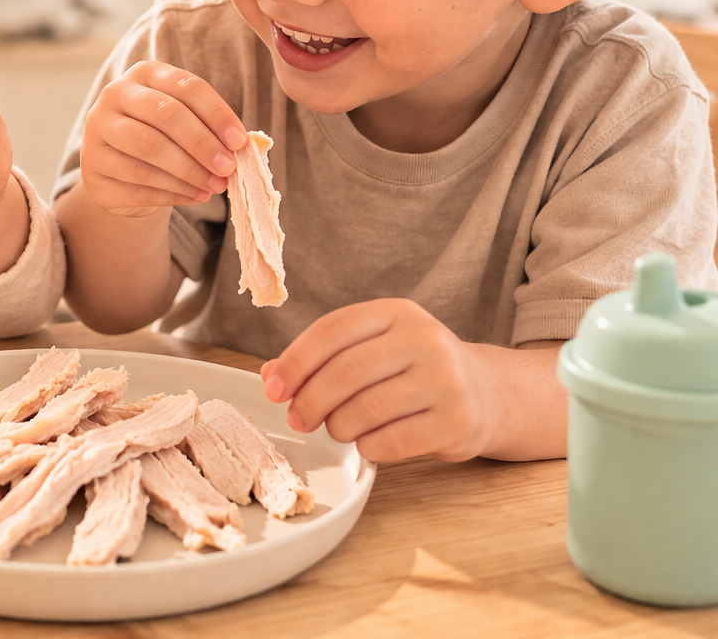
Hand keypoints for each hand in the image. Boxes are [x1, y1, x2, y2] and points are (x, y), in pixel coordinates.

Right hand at [80, 61, 246, 216]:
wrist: (120, 168)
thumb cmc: (163, 137)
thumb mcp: (184, 120)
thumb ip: (209, 127)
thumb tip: (243, 146)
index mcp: (143, 74)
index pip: (185, 86)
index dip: (216, 114)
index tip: (240, 142)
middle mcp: (114, 96)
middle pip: (164, 115)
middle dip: (202, 143)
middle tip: (227, 167)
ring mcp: (97, 132)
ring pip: (148, 150)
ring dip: (189, 172)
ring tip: (215, 186)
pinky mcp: (92, 168)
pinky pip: (137, 183)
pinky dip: (172, 193)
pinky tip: (195, 196)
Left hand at [259, 299, 499, 462]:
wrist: (490, 393)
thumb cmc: (416, 369)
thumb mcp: (375, 347)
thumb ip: (324, 357)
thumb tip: (270, 376)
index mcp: (396, 312)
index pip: (333, 330)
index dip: (295, 361)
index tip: (273, 389)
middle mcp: (424, 340)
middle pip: (346, 372)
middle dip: (310, 401)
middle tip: (297, 420)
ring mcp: (445, 381)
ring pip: (366, 410)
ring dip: (338, 427)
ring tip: (337, 429)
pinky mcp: (457, 422)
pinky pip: (392, 442)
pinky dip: (368, 448)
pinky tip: (369, 443)